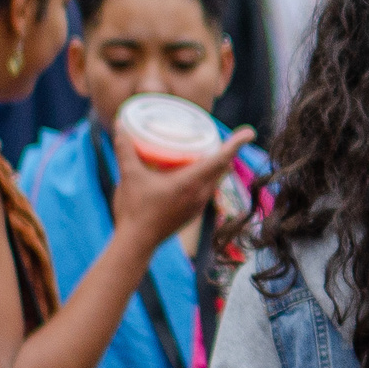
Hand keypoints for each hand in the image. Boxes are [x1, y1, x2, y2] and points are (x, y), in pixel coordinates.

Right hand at [110, 124, 255, 248]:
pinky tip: (192, 173)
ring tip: (208, 150)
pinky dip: (206, 177)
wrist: (136, 244)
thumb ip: (125, 148)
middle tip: (225, 135)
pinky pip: (206, 189)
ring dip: (216, 164)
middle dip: (227, 150)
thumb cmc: (135, 210)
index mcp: (191, 182)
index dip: (236, 143)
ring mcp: (198, 206)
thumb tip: (119, 123)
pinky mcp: (192, 213)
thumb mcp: (129, 175)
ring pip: (215, 180)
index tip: (249, 132)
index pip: (221, 158)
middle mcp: (201, 194)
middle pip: (222, 167)